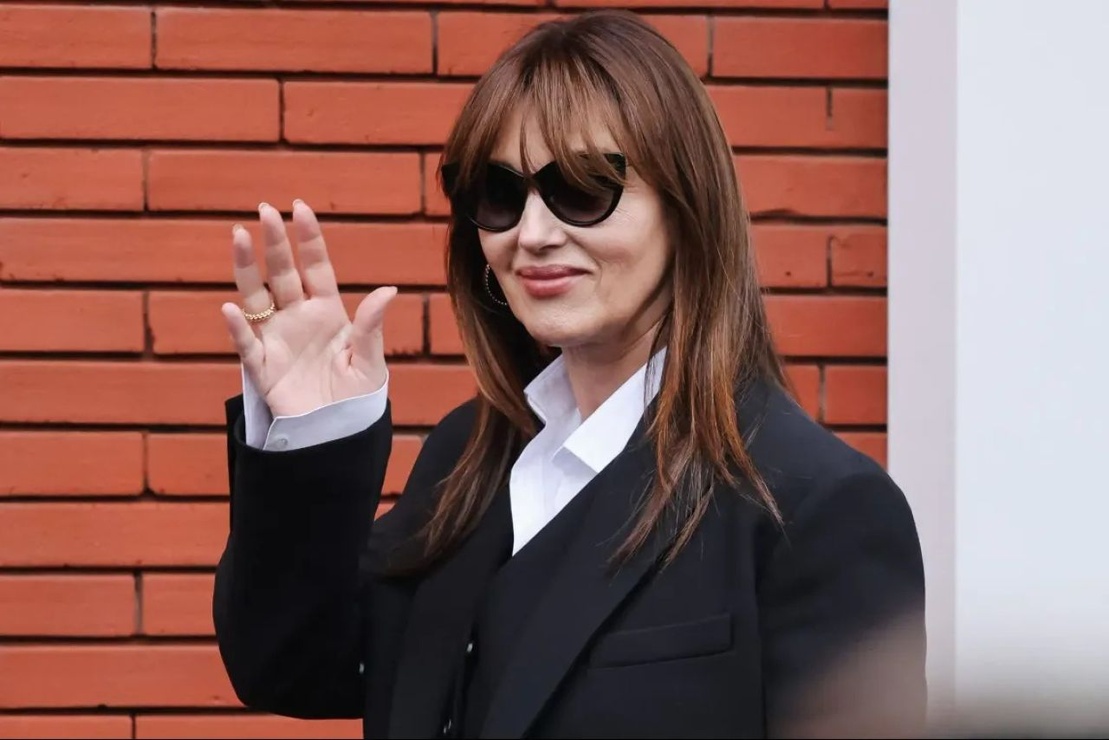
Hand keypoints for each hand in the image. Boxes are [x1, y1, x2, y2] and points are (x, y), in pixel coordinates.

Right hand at [220, 200, 396, 417]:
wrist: (338, 433)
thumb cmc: (356, 396)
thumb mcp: (370, 361)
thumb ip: (371, 326)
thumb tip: (388, 290)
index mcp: (328, 312)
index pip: (316, 267)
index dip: (308, 239)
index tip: (300, 208)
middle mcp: (298, 318)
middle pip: (282, 274)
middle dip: (274, 242)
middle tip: (264, 210)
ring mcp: (277, 339)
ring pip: (257, 297)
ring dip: (246, 269)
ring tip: (238, 236)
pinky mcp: (263, 368)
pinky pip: (247, 344)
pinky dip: (238, 327)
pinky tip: (231, 308)